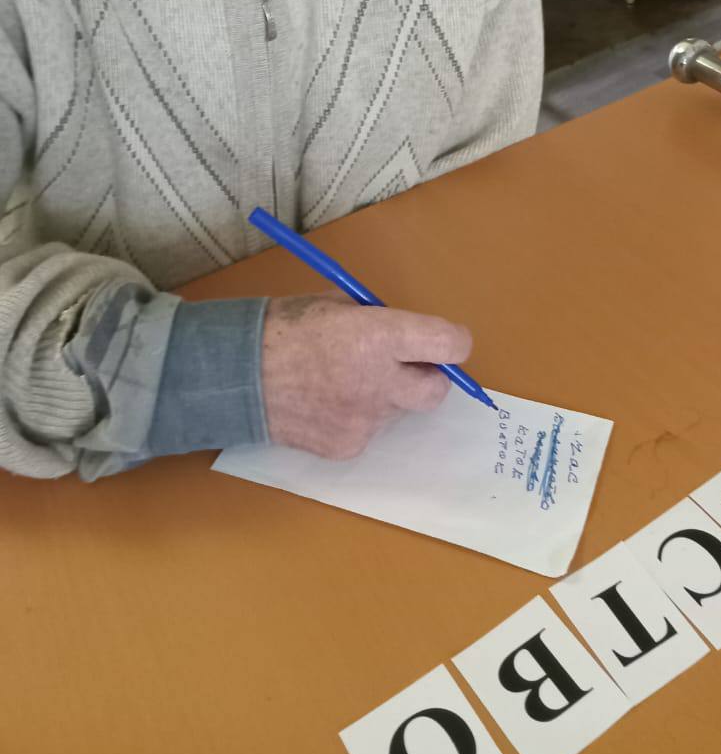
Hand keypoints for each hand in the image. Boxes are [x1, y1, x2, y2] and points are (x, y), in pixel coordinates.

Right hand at [260, 294, 471, 459]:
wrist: (234, 374)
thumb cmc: (285, 328)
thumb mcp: (338, 306)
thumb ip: (378, 321)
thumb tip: (405, 336)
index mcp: (380, 338)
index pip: (450, 346)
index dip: (453, 343)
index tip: (445, 342)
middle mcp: (379, 384)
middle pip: (437, 390)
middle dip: (428, 377)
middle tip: (403, 364)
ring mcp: (364, 421)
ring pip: (397, 411)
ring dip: (385, 396)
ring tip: (342, 381)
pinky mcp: (347, 447)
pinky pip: (368, 430)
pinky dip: (356, 417)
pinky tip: (325, 403)